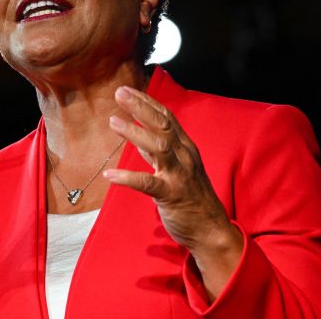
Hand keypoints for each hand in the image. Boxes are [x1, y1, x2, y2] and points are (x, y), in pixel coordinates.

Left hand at [103, 86, 242, 299]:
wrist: (211, 231)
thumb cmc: (192, 198)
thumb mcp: (177, 170)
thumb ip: (158, 154)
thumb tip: (139, 138)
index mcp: (185, 148)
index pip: (167, 117)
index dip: (147, 102)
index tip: (128, 90)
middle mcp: (185, 157)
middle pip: (163, 125)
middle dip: (141, 107)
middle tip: (119, 93)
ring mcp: (179, 175)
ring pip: (159, 147)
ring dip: (135, 133)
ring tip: (113, 121)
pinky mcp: (172, 196)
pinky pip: (148, 184)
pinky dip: (128, 178)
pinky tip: (110, 175)